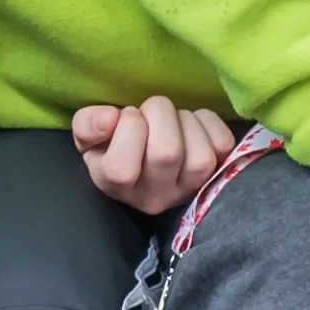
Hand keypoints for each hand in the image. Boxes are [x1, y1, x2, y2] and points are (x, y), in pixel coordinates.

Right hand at [70, 97, 239, 212]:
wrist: (148, 157)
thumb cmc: (113, 143)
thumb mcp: (89, 135)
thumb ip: (87, 125)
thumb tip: (110, 118)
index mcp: (116, 186)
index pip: (121, 168)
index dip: (128, 128)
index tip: (125, 116)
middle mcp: (154, 197)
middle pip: (166, 153)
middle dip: (158, 114)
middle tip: (149, 112)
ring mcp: (189, 189)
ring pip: (199, 156)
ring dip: (185, 120)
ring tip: (171, 120)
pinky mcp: (217, 174)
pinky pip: (222, 145)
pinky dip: (209, 123)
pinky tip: (192, 124)